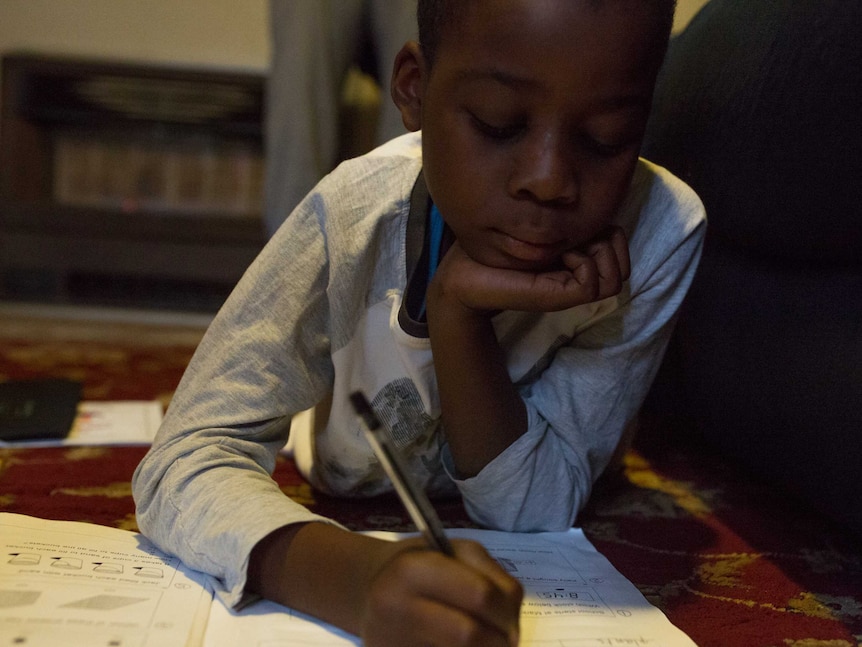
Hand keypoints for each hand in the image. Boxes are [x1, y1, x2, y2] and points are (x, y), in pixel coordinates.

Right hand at [360, 538, 522, 646]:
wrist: (368, 590)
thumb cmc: (419, 565)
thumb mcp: (453, 551)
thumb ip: (491, 577)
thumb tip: (511, 626)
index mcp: (413, 569)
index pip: (479, 595)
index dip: (506, 612)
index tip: (510, 619)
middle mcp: (396, 607)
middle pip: (470, 636)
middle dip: (500, 642)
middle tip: (506, 639)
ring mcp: (391, 642)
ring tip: (485, 643)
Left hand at [430, 226, 630, 314]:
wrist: (464, 274)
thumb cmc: (496, 244)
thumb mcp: (538, 225)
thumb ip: (566, 220)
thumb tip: (594, 211)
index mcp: (574, 259)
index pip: (619, 245)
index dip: (609, 230)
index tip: (576, 223)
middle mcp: (576, 277)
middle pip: (624, 265)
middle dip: (610, 242)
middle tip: (574, 237)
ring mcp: (570, 290)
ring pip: (617, 278)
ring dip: (600, 254)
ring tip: (569, 248)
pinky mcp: (558, 297)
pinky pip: (595, 284)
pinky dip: (586, 265)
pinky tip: (562, 255)